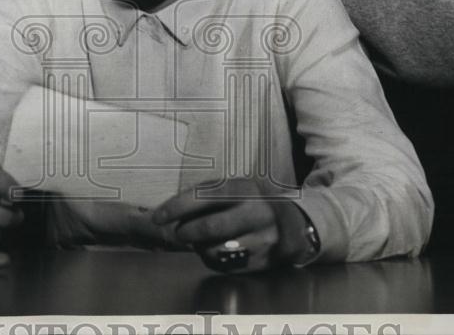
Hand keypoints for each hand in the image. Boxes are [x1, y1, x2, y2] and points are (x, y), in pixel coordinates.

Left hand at [152, 178, 309, 272]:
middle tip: (181, 233)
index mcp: (244, 189)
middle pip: (209, 228)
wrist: (295, 224)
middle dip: (187, 232)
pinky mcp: (262, 262)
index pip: (203, 197)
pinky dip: (212, 260)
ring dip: (200, 248)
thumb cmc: (252, 202)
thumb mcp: (235, 187)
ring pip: (216, 251)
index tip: (158, 217)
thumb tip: (171, 210)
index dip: (176, 207)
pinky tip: (215, 251)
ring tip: (201, 241)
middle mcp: (255, 213)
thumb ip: (206, 194)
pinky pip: (226, 266)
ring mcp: (261, 239)